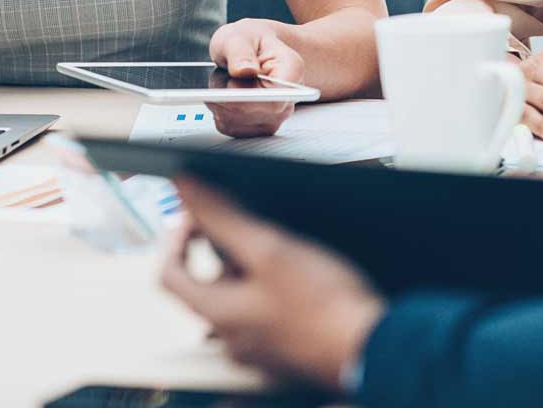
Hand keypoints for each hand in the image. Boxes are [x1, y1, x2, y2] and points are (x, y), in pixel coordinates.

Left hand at [161, 178, 384, 389]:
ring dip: (251, 269)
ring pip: (239, 299)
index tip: (196, 216)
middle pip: (206, 285)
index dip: (176, 237)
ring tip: (283, 249)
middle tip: (251, 227)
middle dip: (222, 250)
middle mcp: (232, 338)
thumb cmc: (324, 305)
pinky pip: (264, 316)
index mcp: (218, 314)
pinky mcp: (286, 353)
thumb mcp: (268, 248)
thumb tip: (185, 189)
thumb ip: (222, 217)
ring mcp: (260, 350)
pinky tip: (302, 276)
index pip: (169, 273)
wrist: (374, 347)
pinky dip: (272, 290)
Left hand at [208, 19, 306, 137]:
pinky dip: (219, 110)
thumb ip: (240, 52)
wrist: (254, 48)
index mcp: (291, 71)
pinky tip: (226, 93)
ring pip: (234, 120)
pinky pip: (228, 126)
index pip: (274, 100)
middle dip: (226, 93)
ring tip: (227, 79)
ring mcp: (274, 117)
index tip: (230, 84)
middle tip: (226, 71)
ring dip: (220, 101)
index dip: (247, 98)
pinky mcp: (256, 128)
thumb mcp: (239, 36)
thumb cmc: (250, 40)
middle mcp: (287, 99)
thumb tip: (244, 71)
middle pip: (249, 113)